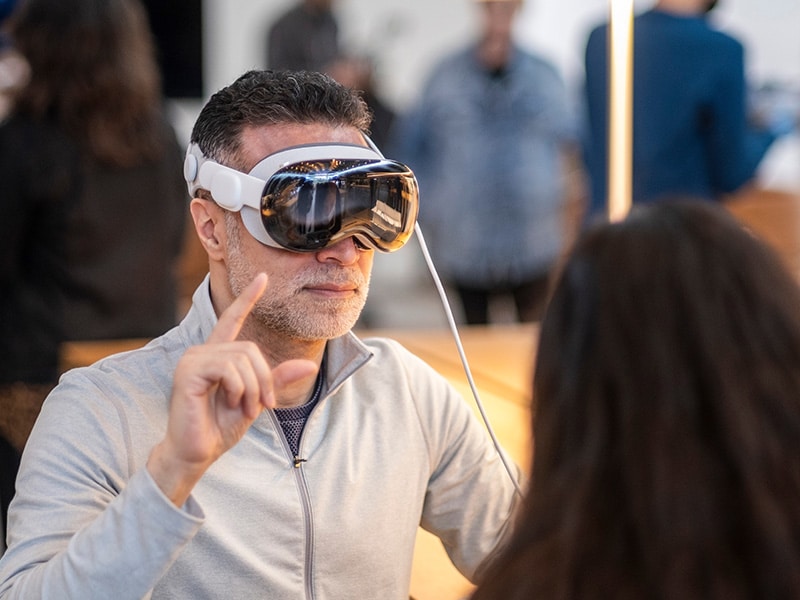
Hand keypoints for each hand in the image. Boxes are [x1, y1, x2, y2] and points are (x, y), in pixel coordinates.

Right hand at [147, 273, 316, 505]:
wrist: (197, 452)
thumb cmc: (220, 427)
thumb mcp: (256, 400)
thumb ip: (276, 380)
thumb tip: (308, 365)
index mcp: (217, 356)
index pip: (232, 319)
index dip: (248, 298)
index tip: (264, 277)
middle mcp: (202, 352)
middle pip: (250, 349)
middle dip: (264, 379)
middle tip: (261, 405)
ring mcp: (192, 360)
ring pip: (242, 358)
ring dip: (252, 388)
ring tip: (245, 408)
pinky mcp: (188, 372)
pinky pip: (228, 369)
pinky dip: (238, 388)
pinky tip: (230, 402)